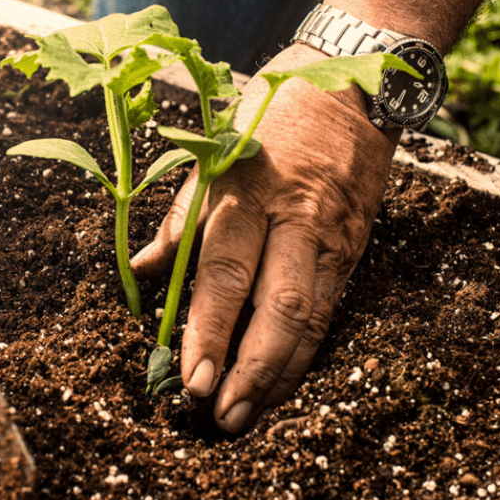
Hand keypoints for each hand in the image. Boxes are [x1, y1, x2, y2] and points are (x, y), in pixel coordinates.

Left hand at [132, 43, 400, 432]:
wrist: (359, 84)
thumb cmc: (273, 113)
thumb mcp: (216, 152)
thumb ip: (181, 218)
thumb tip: (140, 273)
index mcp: (247, 190)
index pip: (225, 272)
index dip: (208, 330)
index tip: (191, 378)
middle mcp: (293, 219)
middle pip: (277, 309)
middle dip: (250, 370)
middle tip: (222, 415)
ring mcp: (330, 237)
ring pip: (311, 320)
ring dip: (280, 375)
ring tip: (249, 413)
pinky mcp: (354, 249)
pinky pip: (330, 310)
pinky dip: (306, 351)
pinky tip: (283, 380)